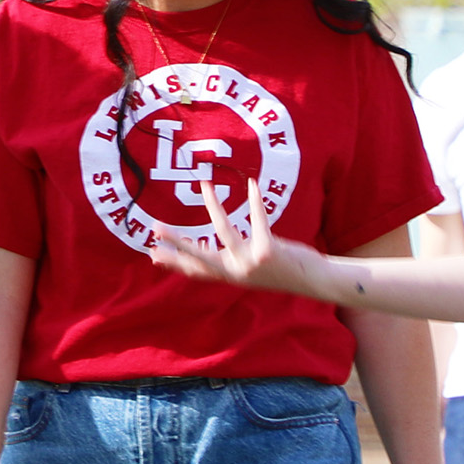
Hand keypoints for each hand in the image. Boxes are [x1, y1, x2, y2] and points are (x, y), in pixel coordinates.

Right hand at [143, 185, 335, 298]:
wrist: (311, 280)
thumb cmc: (281, 269)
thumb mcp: (251, 268)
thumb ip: (231, 259)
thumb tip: (210, 243)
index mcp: (230, 276)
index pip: (195, 270)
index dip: (173, 262)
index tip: (152, 254)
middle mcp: (236, 272)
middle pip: (199, 256)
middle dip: (176, 242)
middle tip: (155, 229)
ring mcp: (250, 262)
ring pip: (224, 229)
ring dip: (213, 204)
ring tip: (204, 184)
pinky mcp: (267, 250)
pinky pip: (257, 218)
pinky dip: (255, 200)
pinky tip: (251, 184)